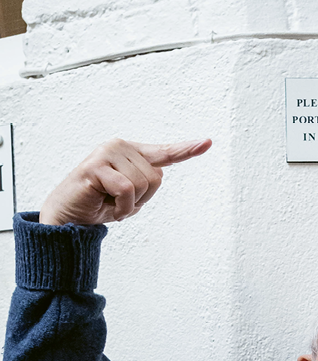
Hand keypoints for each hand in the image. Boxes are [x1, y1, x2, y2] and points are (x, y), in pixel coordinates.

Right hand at [39, 138, 211, 225]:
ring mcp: (107, 153)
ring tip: (109, 202)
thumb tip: (157, 174)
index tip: (207, 142)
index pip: (164, 152)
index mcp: (130, 153)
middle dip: (142, 199)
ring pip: (143, 184)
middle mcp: (119, 147)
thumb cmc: (97, 205)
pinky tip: (105, 205)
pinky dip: (121, 206)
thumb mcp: (129, 196)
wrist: (68, 218)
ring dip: (129, 204)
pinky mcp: (95, 166)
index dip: (187, 149)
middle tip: (117, 202)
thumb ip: (144, 182)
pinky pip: (126, 190)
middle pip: (156, 178)